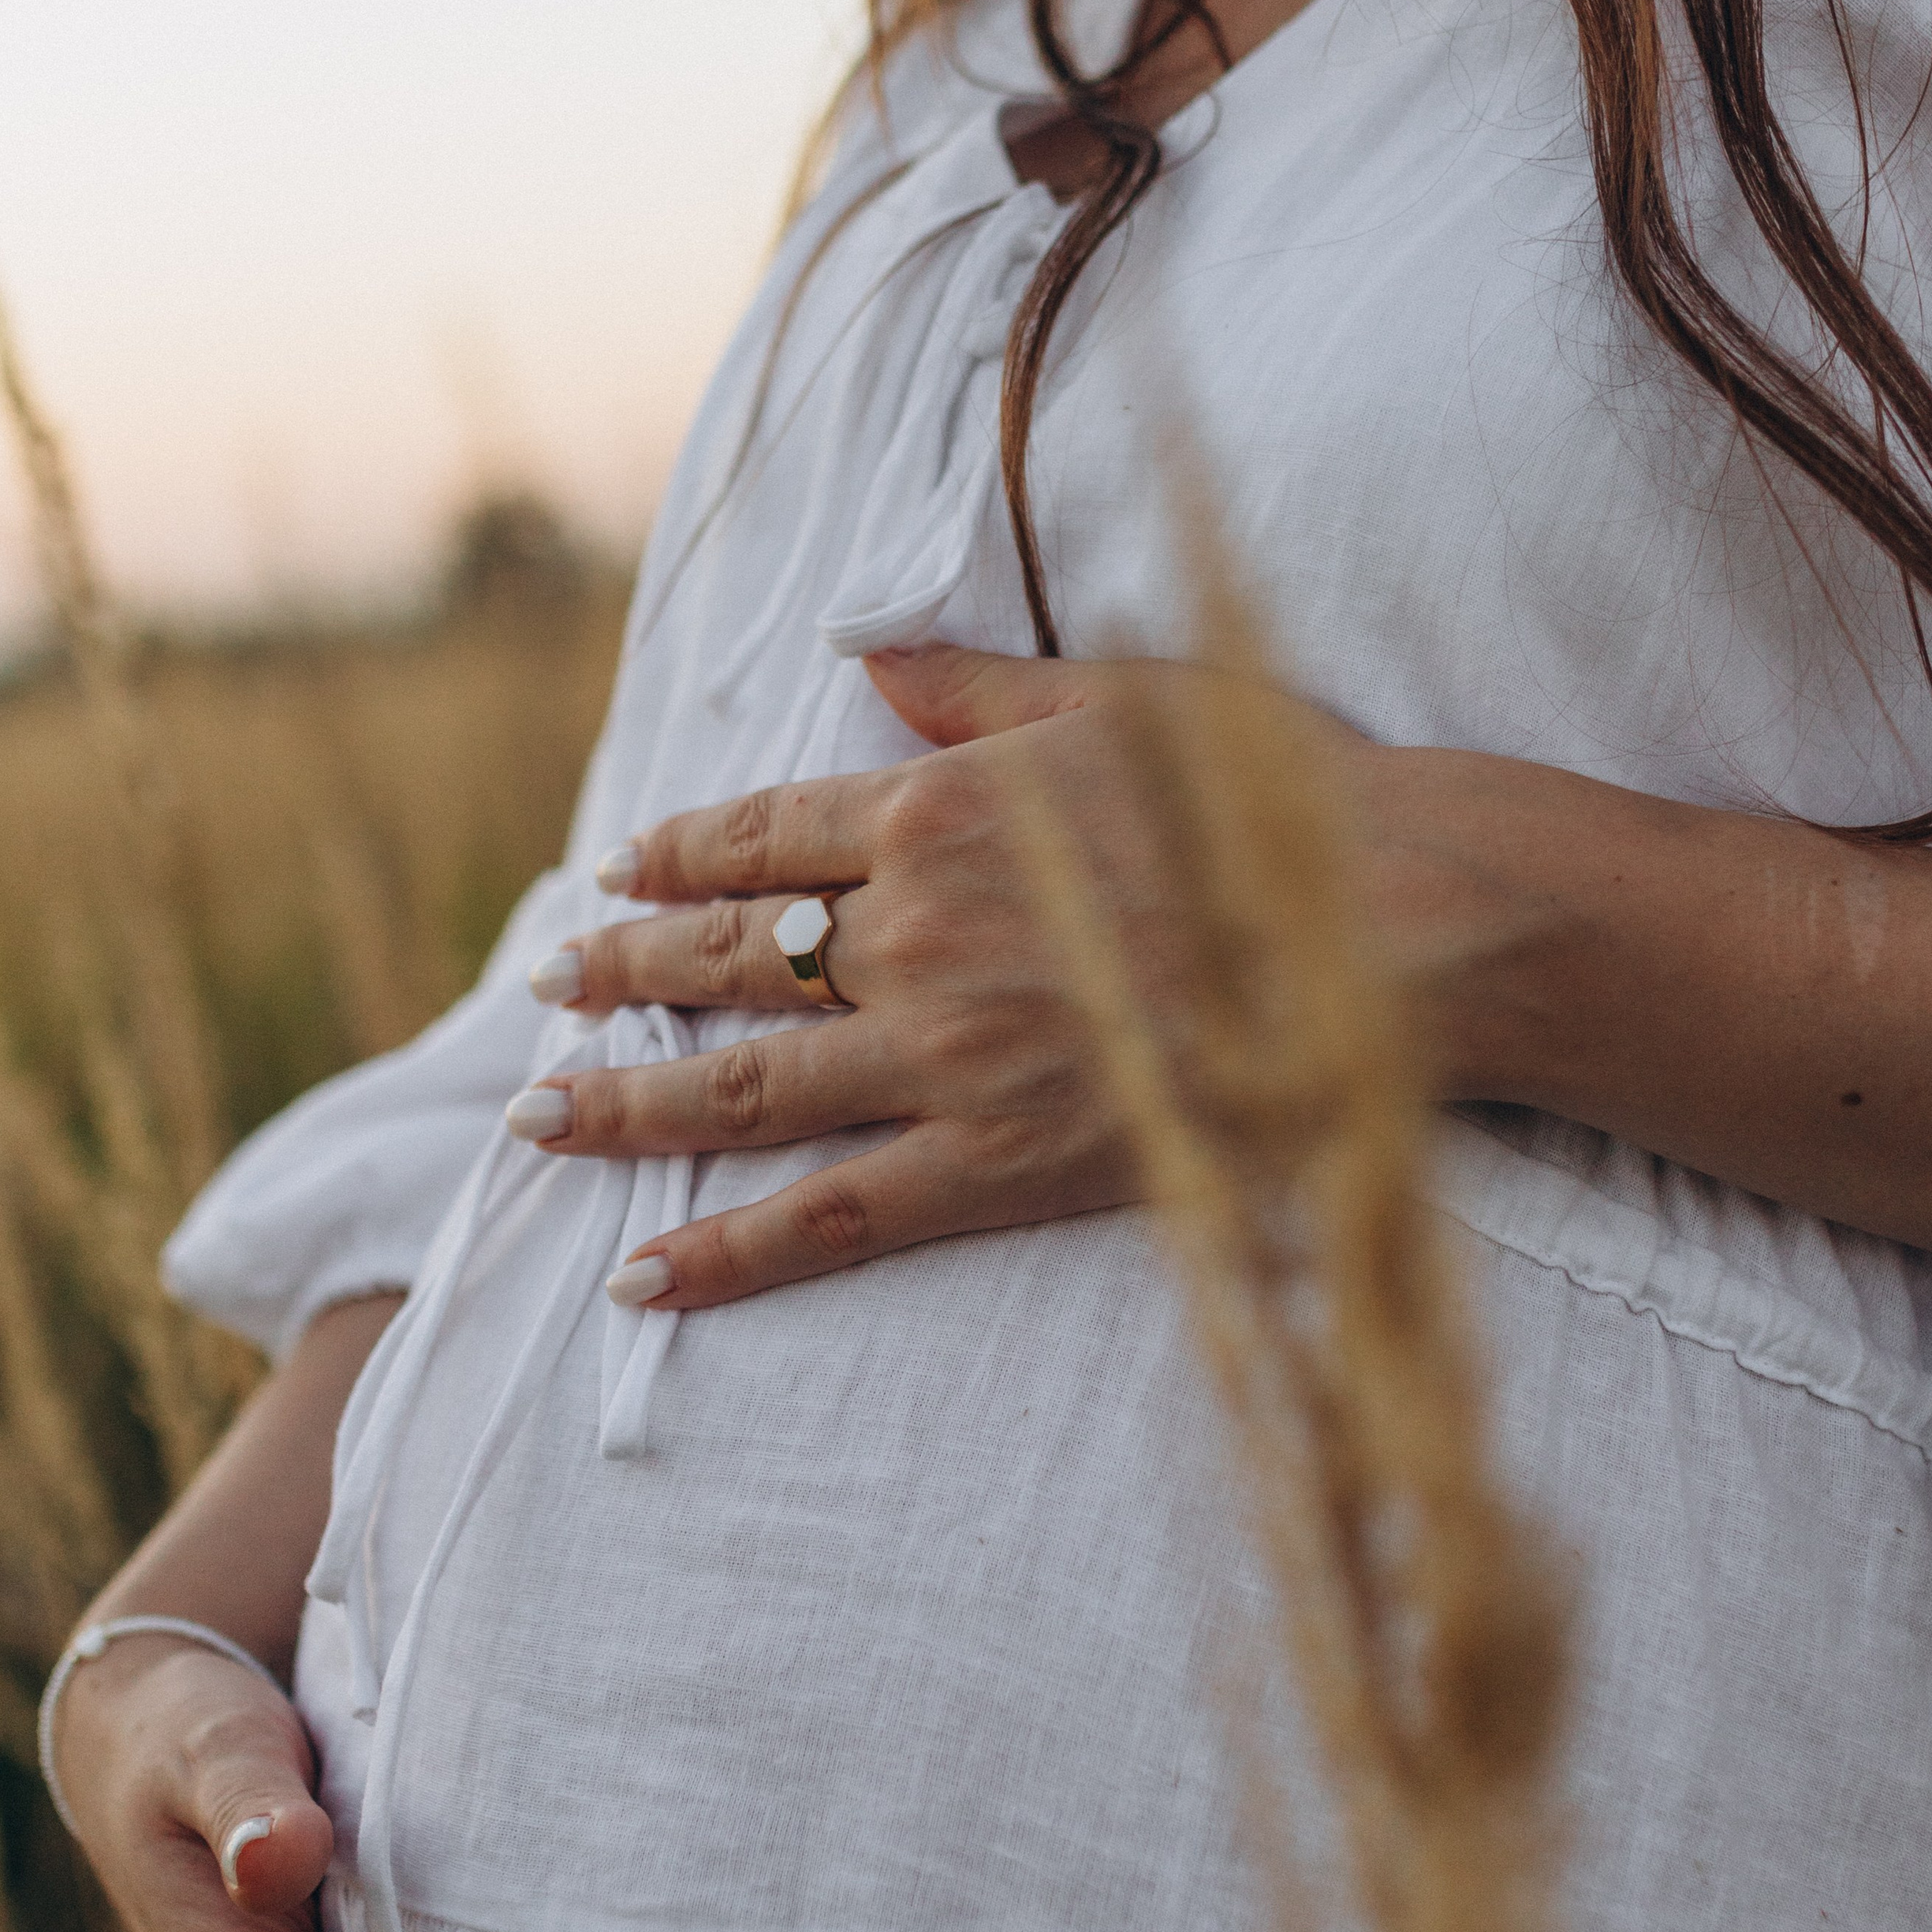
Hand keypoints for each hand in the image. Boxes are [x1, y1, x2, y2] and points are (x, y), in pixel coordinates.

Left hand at [514, 643, 1274, 1304]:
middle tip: (548, 988)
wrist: (1393, 934)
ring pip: (744, 1091)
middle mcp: (914, 935)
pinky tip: (642, 1275)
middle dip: (621, 972)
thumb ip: (978, 688)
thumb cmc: (1277, 805)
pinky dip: (728, 1251)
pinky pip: (831, 1218)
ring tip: (538, 1117)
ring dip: (628, 1104)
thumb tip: (871, 655)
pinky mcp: (997, 1166)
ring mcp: (947, 1059)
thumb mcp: (1124, 699)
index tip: (617, 868)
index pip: (762, 835)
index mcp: (939, 811)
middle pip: (725, 959)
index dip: (678, 853)